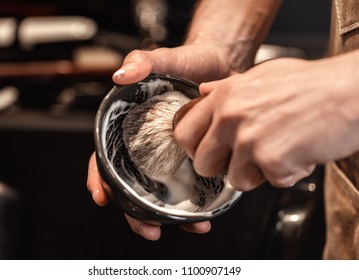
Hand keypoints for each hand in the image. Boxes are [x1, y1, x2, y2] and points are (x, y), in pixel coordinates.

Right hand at [87, 43, 237, 239]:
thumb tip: (120, 75)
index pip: (105, 157)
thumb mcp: (163, 59)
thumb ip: (141, 62)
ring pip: (161, 193)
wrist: (220, 66)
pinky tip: (205, 214)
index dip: (100, 179)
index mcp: (130, 128)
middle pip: (133, 186)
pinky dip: (195, 204)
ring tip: (188, 226)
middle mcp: (147, 146)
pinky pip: (189, 186)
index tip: (102, 197)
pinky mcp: (192, 158)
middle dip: (136, 213)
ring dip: (170, 216)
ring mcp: (170, 155)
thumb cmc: (187, 63)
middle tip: (149, 229)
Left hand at [174, 56, 358, 190]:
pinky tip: (297, 153)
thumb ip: (226, 87)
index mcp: (224, 97)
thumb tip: (203, 92)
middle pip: (203, 164)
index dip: (194, 148)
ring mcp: (249, 140)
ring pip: (236, 179)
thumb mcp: (261, 75)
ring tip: (279, 151)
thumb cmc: (310, 84)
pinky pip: (270, 182)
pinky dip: (286, 174)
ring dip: (258, 173)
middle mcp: (231, 118)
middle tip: (243, 158)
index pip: (184, 132)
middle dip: (222, 167)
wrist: (349, 91)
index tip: (206, 151)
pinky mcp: (271, 160)